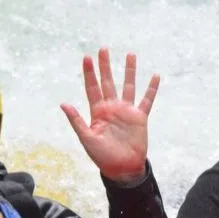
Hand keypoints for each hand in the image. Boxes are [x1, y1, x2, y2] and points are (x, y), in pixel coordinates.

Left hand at [60, 48, 160, 182]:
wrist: (122, 168)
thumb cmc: (102, 156)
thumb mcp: (87, 138)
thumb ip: (77, 120)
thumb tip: (64, 104)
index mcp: (97, 112)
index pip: (92, 87)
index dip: (89, 73)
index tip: (87, 57)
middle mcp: (112, 108)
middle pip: (108, 82)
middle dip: (105, 66)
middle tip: (103, 49)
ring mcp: (126, 111)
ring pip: (128, 86)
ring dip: (129, 71)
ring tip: (130, 55)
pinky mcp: (140, 118)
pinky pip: (147, 100)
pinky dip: (151, 89)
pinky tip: (155, 77)